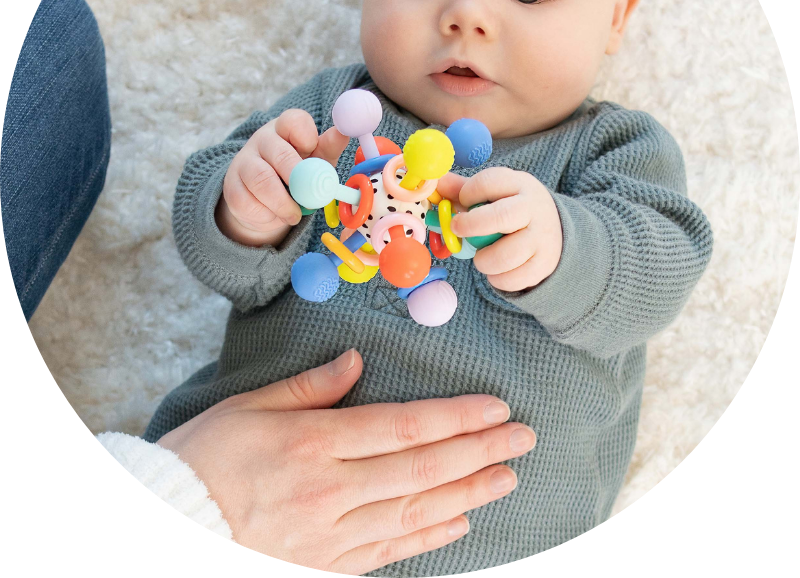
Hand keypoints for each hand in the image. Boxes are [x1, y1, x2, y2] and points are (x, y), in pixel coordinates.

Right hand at [157, 350, 535, 573]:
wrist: (172, 523)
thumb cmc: (204, 457)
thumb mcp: (249, 406)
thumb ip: (310, 386)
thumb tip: (355, 362)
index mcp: (314, 444)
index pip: (404, 428)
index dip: (455, 418)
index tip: (495, 408)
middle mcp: (331, 491)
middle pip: (423, 469)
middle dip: (480, 451)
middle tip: (525, 438)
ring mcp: (332, 535)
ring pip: (416, 512)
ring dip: (468, 493)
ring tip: (507, 477)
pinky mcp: (327, 565)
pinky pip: (389, 550)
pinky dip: (428, 537)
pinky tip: (460, 524)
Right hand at [217, 108, 349, 246]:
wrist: (268, 201)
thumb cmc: (299, 173)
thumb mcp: (317, 159)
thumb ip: (329, 147)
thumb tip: (344, 132)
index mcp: (285, 128)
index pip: (292, 121)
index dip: (305, 136)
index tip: (313, 152)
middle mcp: (262, 140)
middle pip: (279, 153)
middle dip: (297, 176)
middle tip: (310, 196)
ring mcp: (243, 162)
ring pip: (261, 180)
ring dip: (282, 202)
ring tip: (295, 215)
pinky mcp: (232, 187)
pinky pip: (247, 202)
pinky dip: (265, 214)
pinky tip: (275, 215)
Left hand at [437, 167, 562, 291]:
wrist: (555, 229)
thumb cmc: (513, 207)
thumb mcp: (495, 191)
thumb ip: (463, 188)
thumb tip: (436, 183)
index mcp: (519, 185)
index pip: (488, 182)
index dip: (467, 194)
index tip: (462, 204)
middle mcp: (534, 209)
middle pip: (500, 217)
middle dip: (471, 226)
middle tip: (458, 230)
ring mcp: (542, 239)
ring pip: (505, 256)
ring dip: (483, 260)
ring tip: (481, 256)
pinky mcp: (543, 265)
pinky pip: (512, 279)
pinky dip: (496, 279)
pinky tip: (496, 269)